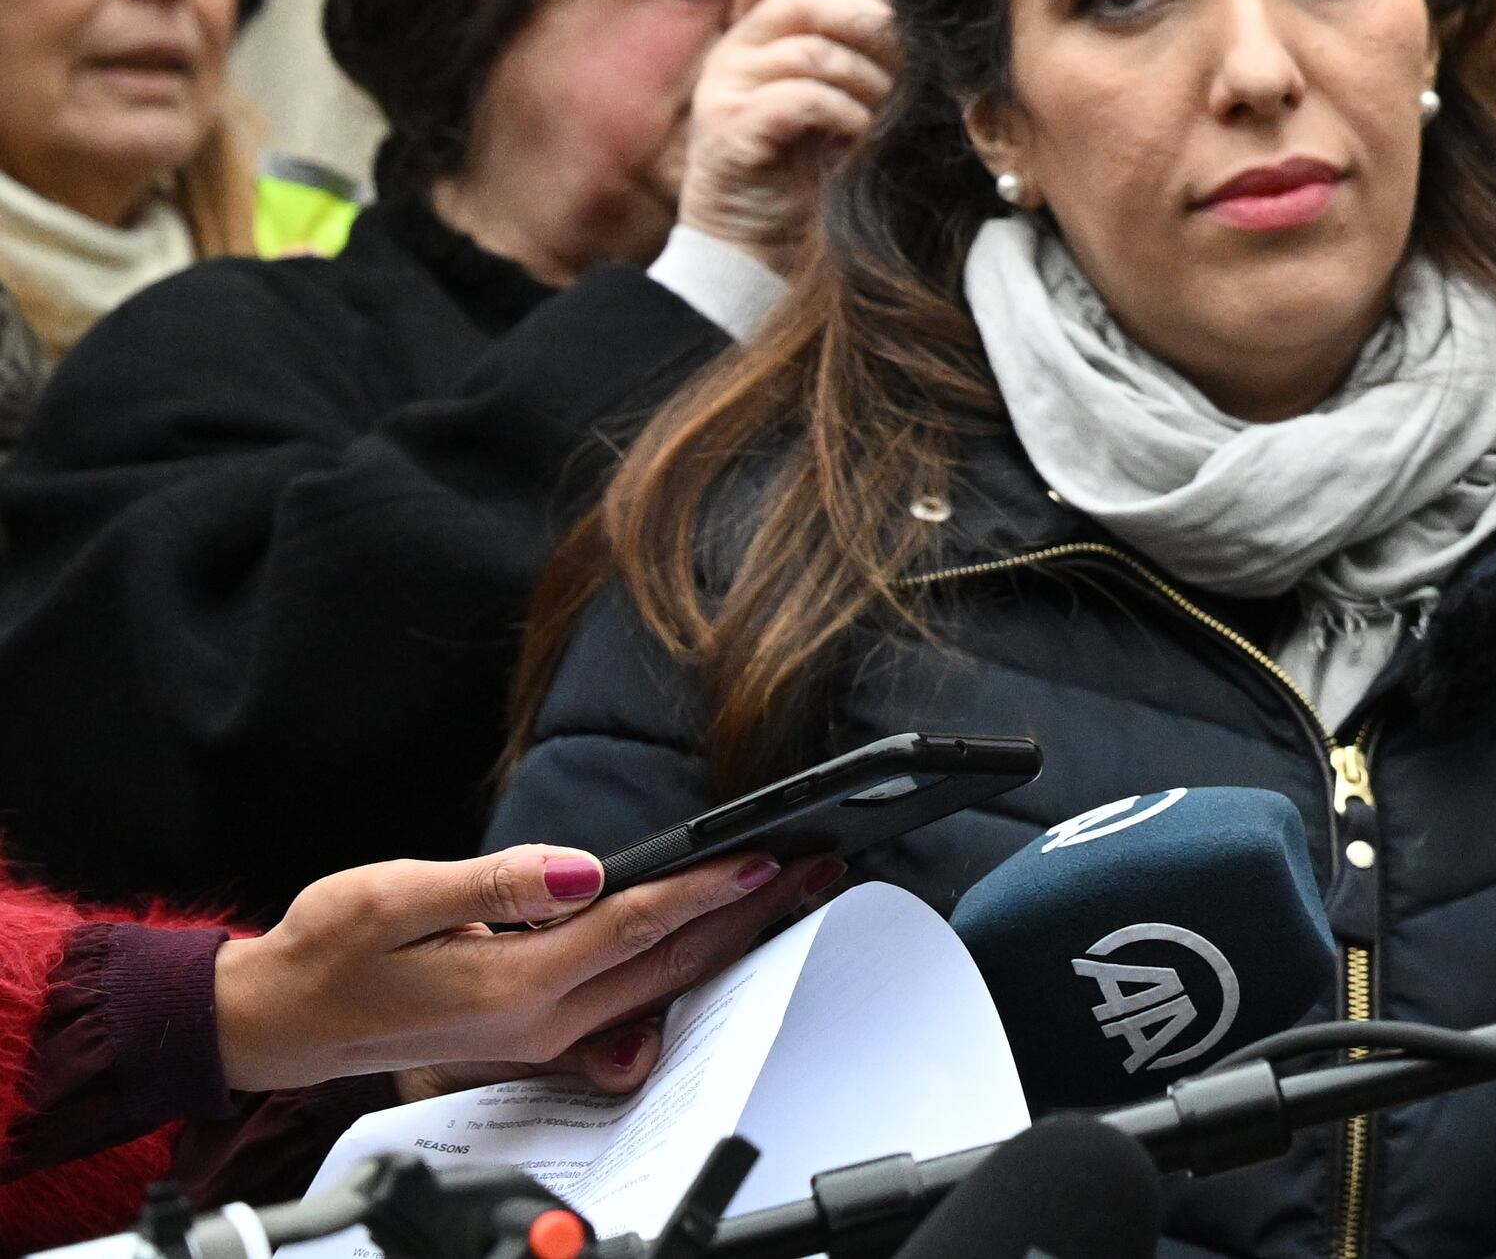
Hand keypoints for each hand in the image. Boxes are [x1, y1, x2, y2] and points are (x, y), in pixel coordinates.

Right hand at [213, 846, 828, 1095]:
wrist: (280, 1019)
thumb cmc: (328, 951)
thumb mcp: (395, 896)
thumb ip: (494, 883)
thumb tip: (581, 869)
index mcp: (511, 984)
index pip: (633, 927)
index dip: (705, 890)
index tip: (766, 857)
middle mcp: (539, 1019)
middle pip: (668, 962)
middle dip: (749, 915)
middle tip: (818, 868)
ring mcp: (541, 1033)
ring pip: (658, 985)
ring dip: (728, 940)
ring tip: (791, 894)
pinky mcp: (535, 1031)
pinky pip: (627, 1004)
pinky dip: (681, 968)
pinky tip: (716, 944)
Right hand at [674, 0, 896, 277]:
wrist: (761, 251)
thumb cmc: (817, 169)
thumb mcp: (846, 98)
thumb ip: (861, 52)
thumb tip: (925, 19)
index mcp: (759, 31)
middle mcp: (733, 50)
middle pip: (805, 3)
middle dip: (871, 28)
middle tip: (908, 67)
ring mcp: (722, 88)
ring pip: (810, 51)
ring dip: (867, 82)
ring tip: (888, 115)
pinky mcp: (725, 131)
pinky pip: (800, 98)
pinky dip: (845, 114)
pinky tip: (861, 137)